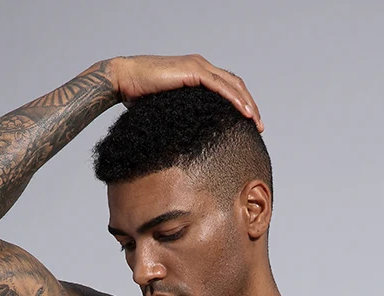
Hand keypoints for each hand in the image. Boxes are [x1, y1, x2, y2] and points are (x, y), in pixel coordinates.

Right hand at [107, 54, 263, 131]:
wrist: (124, 81)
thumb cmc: (139, 97)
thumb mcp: (169, 109)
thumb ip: (183, 117)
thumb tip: (189, 140)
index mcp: (197, 72)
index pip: (227, 87)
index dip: (241, 104)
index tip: (250, 124)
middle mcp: (201, 66)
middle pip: (235, 85)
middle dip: (250, 106)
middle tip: (259, 127)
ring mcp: (198, 66)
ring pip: (232, 85)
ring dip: (247, 104)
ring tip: (256, 123)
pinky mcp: (193, 70)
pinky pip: (220, 86)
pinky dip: (234, 100)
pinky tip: (244, 113)